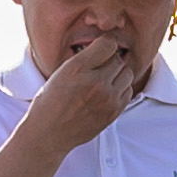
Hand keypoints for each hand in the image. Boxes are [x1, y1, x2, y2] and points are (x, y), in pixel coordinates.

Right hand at [16, 23, 156, 152]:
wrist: (49, 133)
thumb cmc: (51, 101)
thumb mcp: (61, 71)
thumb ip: (84, 58)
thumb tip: (107, 45)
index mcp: (77, 68)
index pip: (108, 44)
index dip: (104, 44)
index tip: (100, 49)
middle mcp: (94, 82)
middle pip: (118, 59)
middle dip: (109, 60)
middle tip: (98, 68)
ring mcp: (106, 99)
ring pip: (127, 74)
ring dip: (118, 74)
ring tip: (104, 80)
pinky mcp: (113, 112)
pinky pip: (128, 91)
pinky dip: (120, 88)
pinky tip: (107, 92)